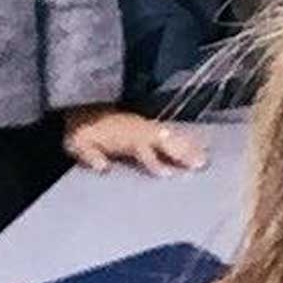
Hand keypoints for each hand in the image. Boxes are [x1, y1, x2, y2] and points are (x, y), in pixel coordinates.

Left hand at [61, 105, 206, 177]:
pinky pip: (170, 132)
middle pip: (164, 142)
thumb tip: (102, 167)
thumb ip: (91, 155)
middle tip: (200, 164)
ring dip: (188, 147)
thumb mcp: (78, 143)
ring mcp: (145, 126)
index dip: (155, 162)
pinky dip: (185, 138)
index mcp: (123, 136)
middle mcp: (139, 130)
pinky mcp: (148, 125)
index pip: (143, 151)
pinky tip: (197, 144)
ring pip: (171, 136)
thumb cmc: (80, 131)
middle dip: (182, 153)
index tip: (168, 174)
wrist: (79, 109)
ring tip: (204, 158)